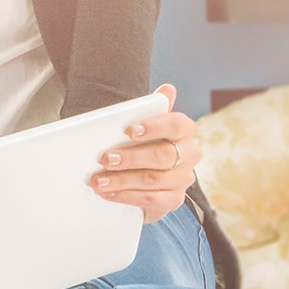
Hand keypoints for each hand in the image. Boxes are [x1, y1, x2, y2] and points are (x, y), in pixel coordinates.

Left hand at [89, 83, 201, 223]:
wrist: (148, 177)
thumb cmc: (144, 143)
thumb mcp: (145, 125)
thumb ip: (153, 108)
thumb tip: (168, 89)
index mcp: (184, 130)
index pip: (176, 125)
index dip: (154, 127)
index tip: (129, 131)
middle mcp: (190, 154)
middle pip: (162, 156)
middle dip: (130, 158)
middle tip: (105, 159)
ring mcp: (184, 178)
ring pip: (153, 180)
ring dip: (122, 180)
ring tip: (98, 180)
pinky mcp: (174, 199)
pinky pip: (151, 200)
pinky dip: (126, 196)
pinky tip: (109, 193)